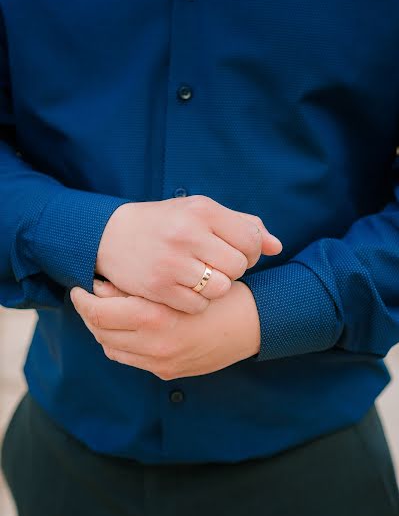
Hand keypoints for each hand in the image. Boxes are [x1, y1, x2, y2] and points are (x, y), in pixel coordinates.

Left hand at [70, 279, 260, 379]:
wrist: (254, 325)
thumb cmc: (220, 294)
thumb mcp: (181, 282)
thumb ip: (140, 286)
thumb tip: (102, 287)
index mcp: (155, 318)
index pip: (99, 313)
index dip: (83, 299)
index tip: (80, 286)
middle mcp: (154, 345)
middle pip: (101, 332)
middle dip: (88, 314)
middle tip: (86, 298)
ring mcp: (161, 362)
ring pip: (112, 348)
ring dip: (102, 330)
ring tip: (104, 311)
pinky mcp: (168, 371)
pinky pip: (130, 359)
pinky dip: (119, 344)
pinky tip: (125, 329)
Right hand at [95, 196, 281, 313]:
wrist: (111, 235)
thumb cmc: (165, 223)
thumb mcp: (201, 212)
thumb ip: (242, 225)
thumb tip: (277, 247)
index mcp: (202, 210)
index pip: (251, 240)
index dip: (251, 252)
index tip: (236, 253)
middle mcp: (188, 233)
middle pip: (238, 267)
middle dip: (233, 270)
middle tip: (216, 266)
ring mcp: (172, 262)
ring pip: (221, 288)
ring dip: (216, 288)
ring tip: (201, 278)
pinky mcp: (159, 287)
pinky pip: (198, 305)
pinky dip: (196, 302)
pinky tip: (185, 289)